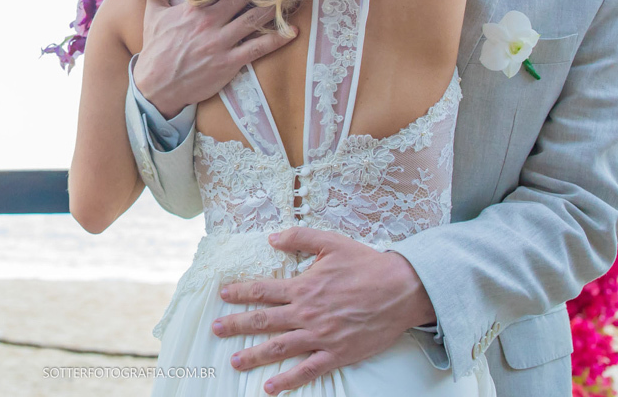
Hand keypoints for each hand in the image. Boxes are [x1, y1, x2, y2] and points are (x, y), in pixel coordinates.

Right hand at [133, 0, 296, 117]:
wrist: (156, 86)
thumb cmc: (156, 49)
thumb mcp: (153, 14)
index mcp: (194, 8)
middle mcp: (211, 22)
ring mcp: (221, 43)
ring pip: (254, 19)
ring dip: (274, 8)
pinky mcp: (229, 63)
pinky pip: (258, 48)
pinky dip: (277, 39)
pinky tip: (293, 32)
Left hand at [213, 228, 433, 394]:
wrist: (401, 290)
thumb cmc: (367, 264)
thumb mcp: (331, 242)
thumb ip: (299, 237)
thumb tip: (271, 238)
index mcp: (304, 287)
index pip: (263, 291)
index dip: (241, 293)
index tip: (224, 296)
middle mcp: (307, 313)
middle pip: (264, 321)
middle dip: (237, 325)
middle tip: (216, 329)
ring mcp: (321, 336)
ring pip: (280, 348)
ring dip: (255, 355)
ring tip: (235, 361)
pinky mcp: (337, 353)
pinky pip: (308, 370)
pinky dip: (288, 381)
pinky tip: (271, 388)